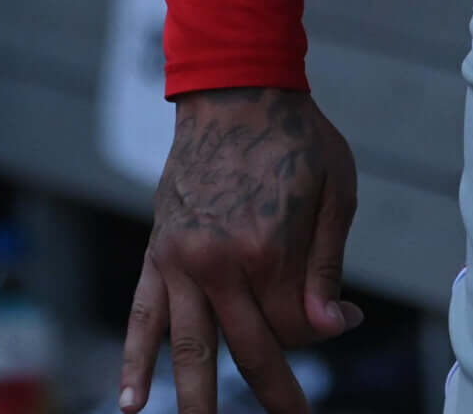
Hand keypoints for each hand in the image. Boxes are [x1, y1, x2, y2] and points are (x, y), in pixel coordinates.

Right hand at [122, 86, 363, 413]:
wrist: (236, 90)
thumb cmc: (297, 137)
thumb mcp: (336, 191)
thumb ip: (326, 266)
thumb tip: (331, 328)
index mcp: (269, 249)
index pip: (292, 326)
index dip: (321, 330)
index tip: (341, 319)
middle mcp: (221, 264)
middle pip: (248, 347)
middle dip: (275, 390)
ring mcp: (182, 262)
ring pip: (190, 350)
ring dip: (197, 402)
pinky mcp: (157, 254)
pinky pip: (141, 317)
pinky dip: (133, 362)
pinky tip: (131, 403)